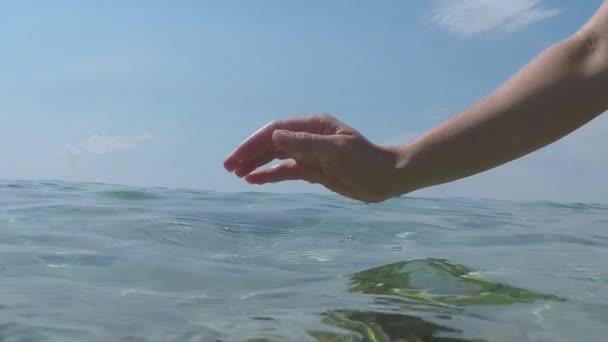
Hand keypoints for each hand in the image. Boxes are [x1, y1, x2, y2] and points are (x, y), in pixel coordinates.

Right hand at [223, 113, 405, 202]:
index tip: (237, 157)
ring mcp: (309, 154)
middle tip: (228, 166)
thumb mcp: (337, 150)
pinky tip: (253, 180)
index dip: (254, 143)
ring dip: (256, 164)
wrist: (386, 179)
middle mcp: (308, 137)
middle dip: (249, 153)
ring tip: (236, 173)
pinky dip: (269, 175)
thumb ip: (306, 144)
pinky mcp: (313, 170)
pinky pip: (285, 171)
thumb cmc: (366, 161)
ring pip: (275, 157)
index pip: (276, 130)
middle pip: (271, 142)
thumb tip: (275, 135)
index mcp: (313, 125)